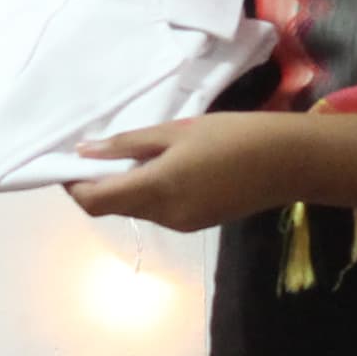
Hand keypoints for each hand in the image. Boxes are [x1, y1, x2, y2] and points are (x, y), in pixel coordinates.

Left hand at [69, 114, 304, 234]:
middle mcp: (163, 216)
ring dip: (124, 188)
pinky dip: (148, 192)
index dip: (73, 185)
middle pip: (112, 208)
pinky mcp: (197, 223)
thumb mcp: (176, 131)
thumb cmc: (233, 135)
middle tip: (98, 150)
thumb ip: (128, 144)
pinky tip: (163, 166)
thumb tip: (84, 151)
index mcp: (155, 189)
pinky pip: (159, 211)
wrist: (288, 161)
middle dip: (97, 185)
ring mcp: (181, 224)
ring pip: (135, 210)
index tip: (68, 161)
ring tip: (134, 153)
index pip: (94, 201)